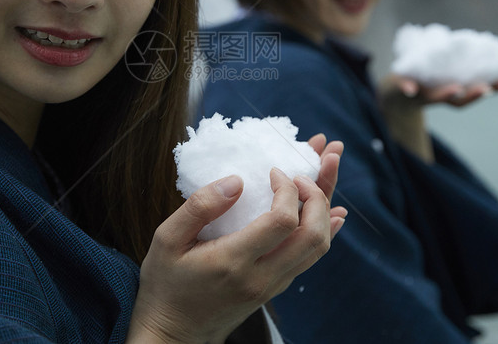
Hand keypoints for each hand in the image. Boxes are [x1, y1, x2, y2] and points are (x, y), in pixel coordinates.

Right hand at [128, 139, 344, 343]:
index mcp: (234, 261)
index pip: (282, 221)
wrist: (173, 334)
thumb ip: (200, 206)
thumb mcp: (167, 239)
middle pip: (313, 235)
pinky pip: (310, 259)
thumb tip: (237, 180)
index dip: (287, 188)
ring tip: (321, 178)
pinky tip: (331, 211)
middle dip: (318, 194)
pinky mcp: (276, 288)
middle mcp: (262, 278)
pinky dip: (323, 231)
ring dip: (325, 209)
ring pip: (318, 248)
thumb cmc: (166, 284)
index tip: (273, 171)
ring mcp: (273, 286)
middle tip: (303, 171)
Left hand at [384, 75, 497, 108]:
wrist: (393, 94)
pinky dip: (408, 89)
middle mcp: (439, 97)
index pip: (477, 92)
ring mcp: (421, 94)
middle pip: (459, 102)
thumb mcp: (448, 73)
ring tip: (456, 89)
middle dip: (473, 95)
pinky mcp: (402, 87)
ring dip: (446, 94)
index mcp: (453, 93)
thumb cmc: (428, 82)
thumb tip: (494, 53)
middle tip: (486, 89)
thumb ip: (466, 66)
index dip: (495, 88)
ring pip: (435, 98)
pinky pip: (405, 88)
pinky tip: (409, 89)